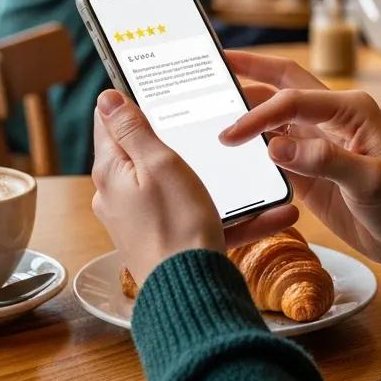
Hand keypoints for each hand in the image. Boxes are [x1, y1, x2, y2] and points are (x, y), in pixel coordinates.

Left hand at [91, 90, 298, 288]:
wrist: (192, 295)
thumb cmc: (176, 225)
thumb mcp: (159, 164)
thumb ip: (133, 130)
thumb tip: (106, 97)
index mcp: (112, 172)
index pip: (110, 123)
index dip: (128, 101)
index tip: (151, 85)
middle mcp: (120, 197)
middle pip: (146, 153)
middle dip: (179, 139)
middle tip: (208, 122)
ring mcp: (143, 221)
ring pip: (184, 187)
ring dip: (218, 180)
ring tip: (256, 171)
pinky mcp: (168, 242)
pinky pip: (203, 219)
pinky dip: (234, 215)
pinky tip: (274, 213)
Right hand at [222, 51, 380, 273]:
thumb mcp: (371, 181)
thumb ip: (324, 161)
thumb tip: (274, 148)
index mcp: (350, 108)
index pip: (293, 100)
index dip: (259, 113)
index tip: (231, 134)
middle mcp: (331, 118)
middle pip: (283, 84)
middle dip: (250, 71)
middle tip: (215, 64)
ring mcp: (318, 143)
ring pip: (275, 116)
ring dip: (247, 109)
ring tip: (210, 105)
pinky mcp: (310, 169)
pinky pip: (275, 150)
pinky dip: (253, 145)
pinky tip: (230, 147)